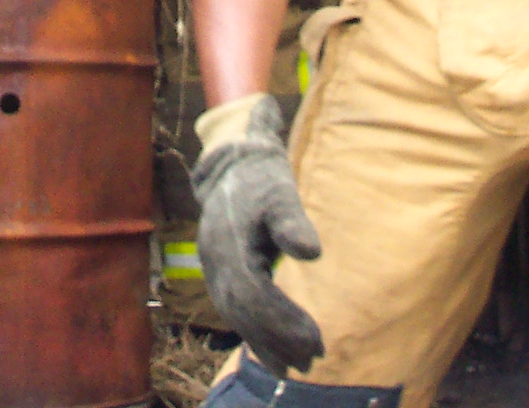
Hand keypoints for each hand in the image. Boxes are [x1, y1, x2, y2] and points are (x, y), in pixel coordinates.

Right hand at [192, 93, 323, 374]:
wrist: (234, 163)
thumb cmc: (263, 180)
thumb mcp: (282, 194)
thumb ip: (292, 223)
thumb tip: (311, 252)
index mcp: (228, 244)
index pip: (253, 294)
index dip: (282, 321)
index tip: (315, 339)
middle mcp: (215, 261)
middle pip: (243, 312)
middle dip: (277, 339)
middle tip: (314, 357)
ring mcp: (213, 268)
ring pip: (236, 316)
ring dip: (266, 342)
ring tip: (299, 363)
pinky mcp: (220, 273)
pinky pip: (234, 311)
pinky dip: (255, 334)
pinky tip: (276, 354)